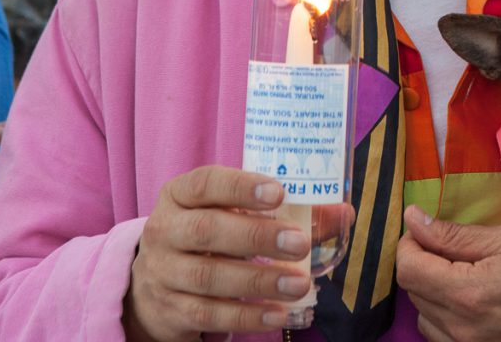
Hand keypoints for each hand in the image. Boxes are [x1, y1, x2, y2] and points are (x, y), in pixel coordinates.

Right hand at [123, 165, 313, 341]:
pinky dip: (246, 316)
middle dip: (257, 237)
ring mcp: (163, 273)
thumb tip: (345, 213)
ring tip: (298, 284)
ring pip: (209, 277)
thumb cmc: (207, 235)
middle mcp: (165, 230)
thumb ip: (283, 211)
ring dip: (258, 282)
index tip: (278, 192)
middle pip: (207, 231)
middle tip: (298, 243)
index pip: (206, 183)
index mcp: (179, 194)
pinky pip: (208, 315)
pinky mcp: (169, 311)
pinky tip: (278, 314)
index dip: (241, 186)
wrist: (154, 282)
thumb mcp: (230, 212)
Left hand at [396, 206, 500, 341]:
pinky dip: (445, 316)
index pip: (407, 266)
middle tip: (447, 243)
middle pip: (412, 290)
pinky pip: (443, 338)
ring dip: (431, 290)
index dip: (410, 240)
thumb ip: (455, 234)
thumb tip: (414, 219)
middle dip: (420, 260)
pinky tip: (470, 300)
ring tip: (461, 272)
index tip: (425, 226)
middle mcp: (461, 329)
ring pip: (424, 317)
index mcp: (466, 293)